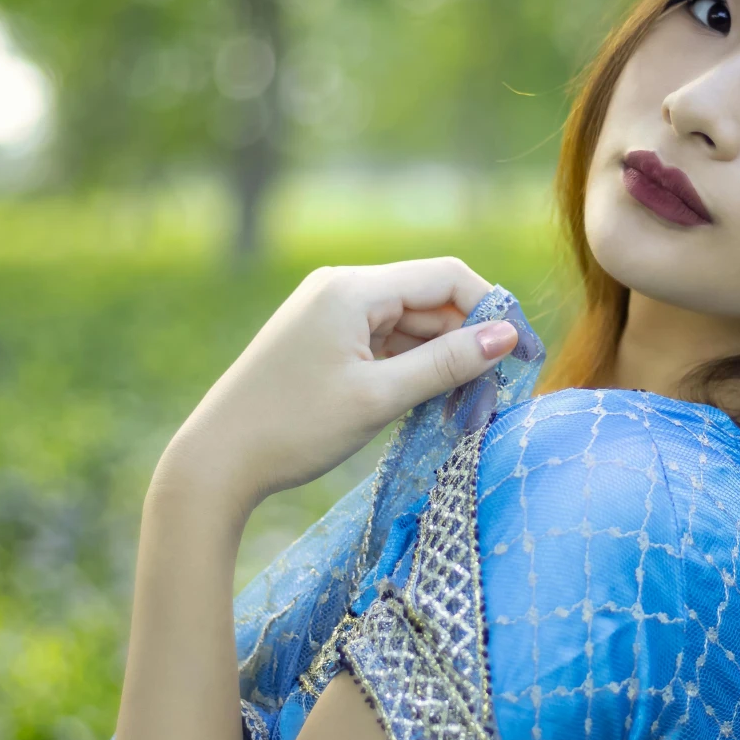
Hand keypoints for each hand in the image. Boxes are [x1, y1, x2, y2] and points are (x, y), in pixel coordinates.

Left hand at [153, 258, 518, 521]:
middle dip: (467, 343)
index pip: (446, 277)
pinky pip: (384, 344)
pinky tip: (427, 406)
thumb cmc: (293, 428)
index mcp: (352, 288)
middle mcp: (341, 288)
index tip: (524, 355)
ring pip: (410, 326)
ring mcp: (330, 313)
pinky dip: (410, 370)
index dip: (493, 310)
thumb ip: (445, 364)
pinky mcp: (324, 341)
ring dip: (441, 362)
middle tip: (494, 398)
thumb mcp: (378, 398)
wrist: (215, 462)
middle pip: (430, 301)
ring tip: (463, 411)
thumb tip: (507, 336)